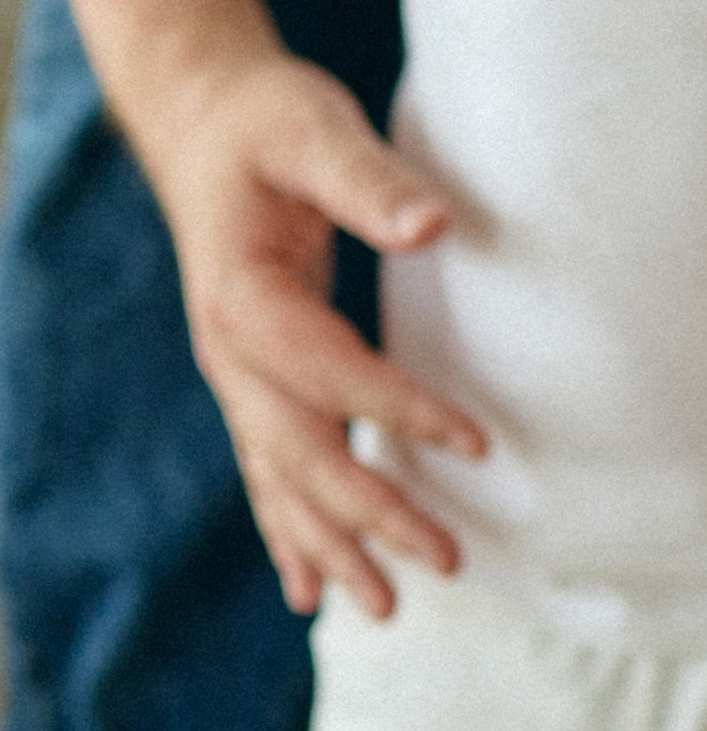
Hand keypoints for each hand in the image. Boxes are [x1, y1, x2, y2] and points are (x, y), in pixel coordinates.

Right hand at [151, 49, 487, 619]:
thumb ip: (368, 179)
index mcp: (244, 296)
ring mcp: (233, 375)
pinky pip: (267, 472)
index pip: (325, 369)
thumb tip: (434, 223)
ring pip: (280, 478)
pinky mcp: (250, 382)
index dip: (397, 408)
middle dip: (369, 511)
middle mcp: (228, 351)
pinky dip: (291, 533)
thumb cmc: (270, 122)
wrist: (204, 123)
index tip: (476, 442)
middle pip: (298, 450)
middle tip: (447, 559)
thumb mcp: (315, 130)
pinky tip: (313, 591)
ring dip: (334, 542)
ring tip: (388, 608)